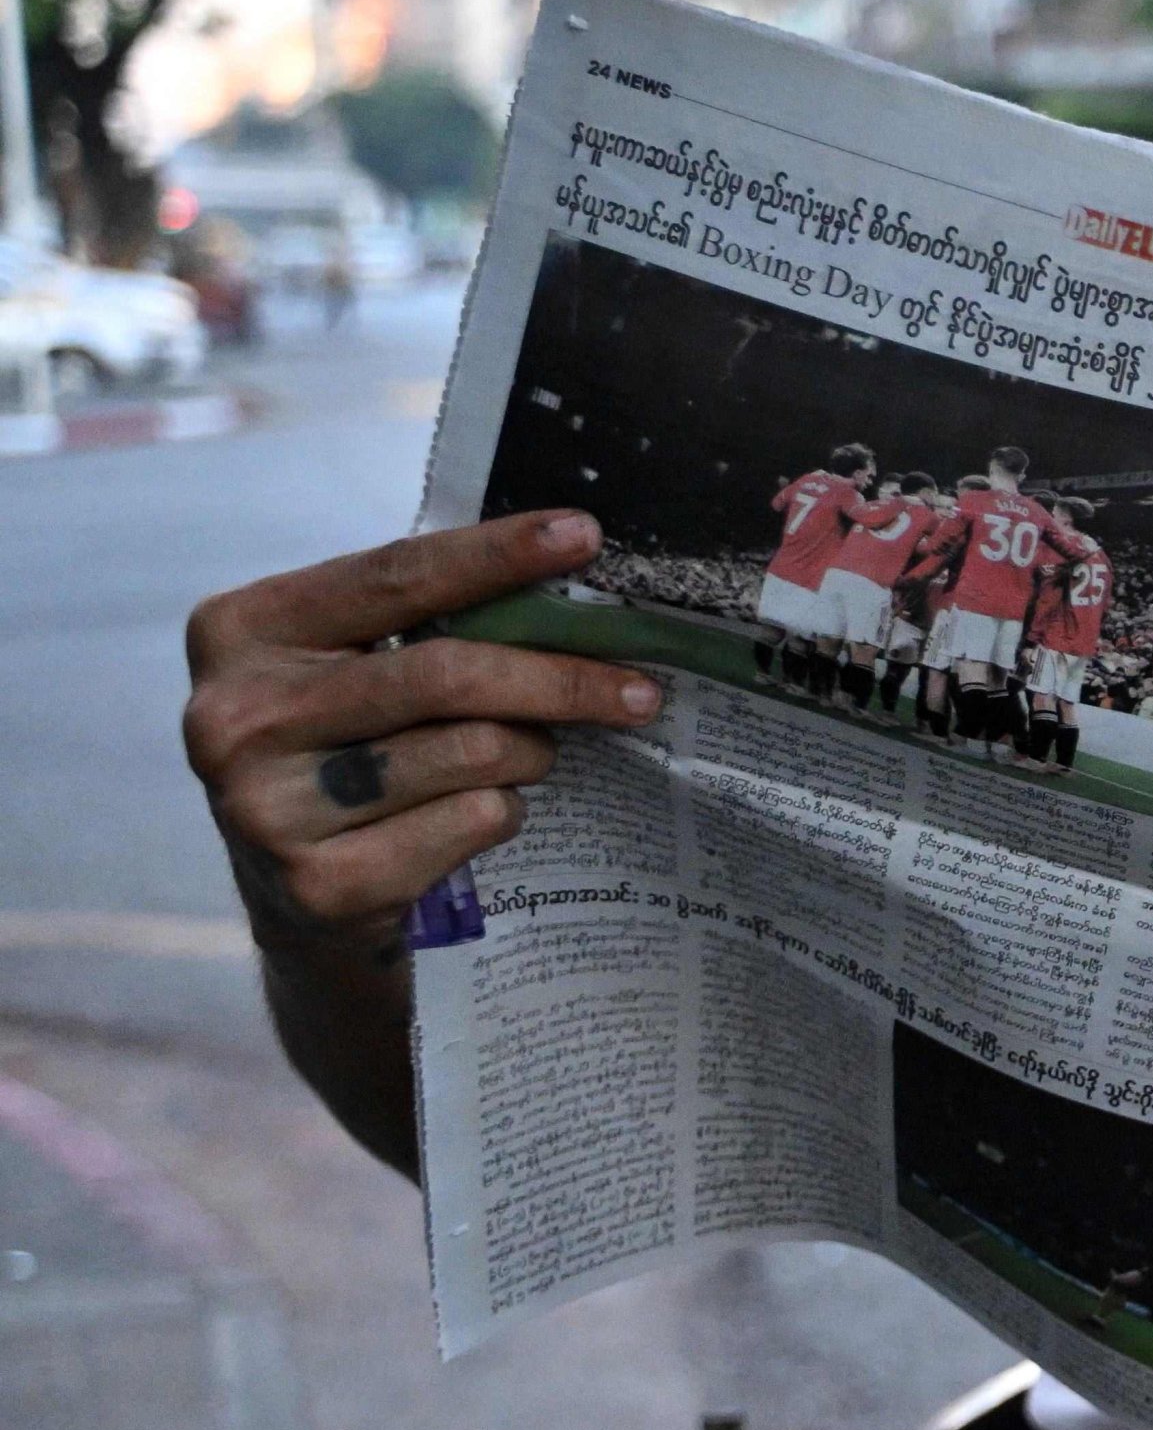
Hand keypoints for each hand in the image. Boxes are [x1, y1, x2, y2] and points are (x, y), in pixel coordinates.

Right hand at [183, 512, 663, 957]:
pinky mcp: (320, 883)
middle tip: (639, 689)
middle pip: (446, 673)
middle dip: (560, 677)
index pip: (393, 575)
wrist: (296, 894)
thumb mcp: (348, 663)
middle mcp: (234, 717)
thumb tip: (569, 579)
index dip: (497, 554)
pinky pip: (471, 822)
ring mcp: (267, 808)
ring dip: (532, 751)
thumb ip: (423, 619)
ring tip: (531, 755)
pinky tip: (477, 814)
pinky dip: (502, 811)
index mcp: (241, 632)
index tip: (585, 535)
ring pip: (472, 751)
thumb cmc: (344, 747)